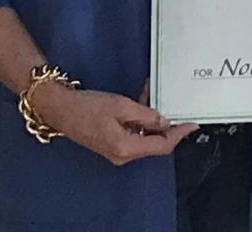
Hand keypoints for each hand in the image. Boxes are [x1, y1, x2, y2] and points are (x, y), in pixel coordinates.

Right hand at [32, 83, 198, 164]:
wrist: (59, 109)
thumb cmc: (87, 107)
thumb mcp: (122, 107)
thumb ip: (146, 115)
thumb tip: (164, 121)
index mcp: (126, 148)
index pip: (162, 146)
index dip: (179, 134)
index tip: (192, 124)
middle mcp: (122, 154)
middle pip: (155, 143)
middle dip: (168, 125)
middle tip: (178, 107)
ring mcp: (116, 150)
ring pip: (145, 136)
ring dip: (153, 119)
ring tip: (157, 96)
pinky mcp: (111, 142)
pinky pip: (134, 133)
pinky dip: (141, 119)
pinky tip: (143, 100)